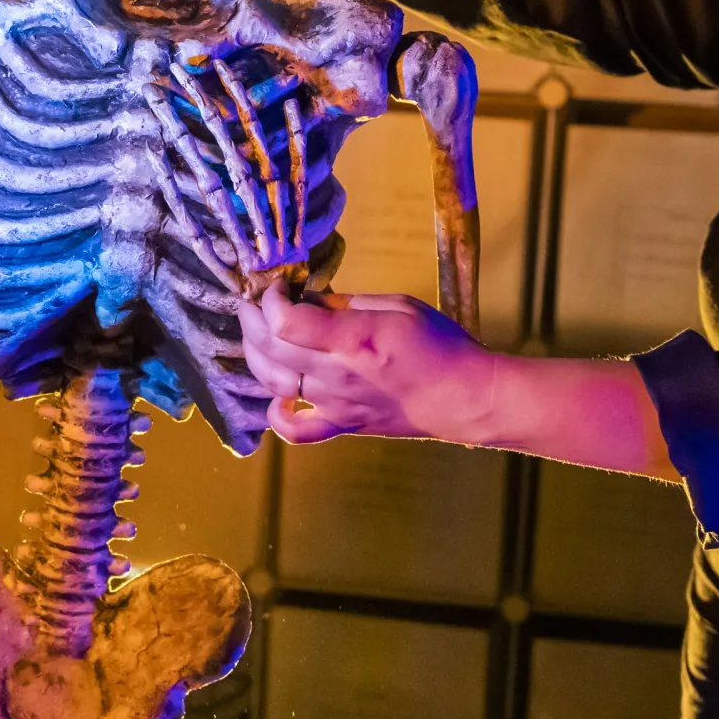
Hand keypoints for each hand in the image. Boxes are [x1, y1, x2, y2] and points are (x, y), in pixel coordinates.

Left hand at [234, 282, 499, 445]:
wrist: (465, 398)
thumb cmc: (440, 345)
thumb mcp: (398, 305)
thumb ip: (348, 303)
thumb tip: (310, 299)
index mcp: (354, 339)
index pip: (287, 322)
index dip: (271, 299)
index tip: (277, 286)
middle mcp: (338, 375)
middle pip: (271, 349)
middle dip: (253, 320)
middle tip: (255, 304)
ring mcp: (337, 404)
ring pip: (274, 383)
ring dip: (256, 356)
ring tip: (258, 334)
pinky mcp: (342, 425)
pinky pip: (297, 431)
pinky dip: (276, 416)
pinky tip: (276, 398)